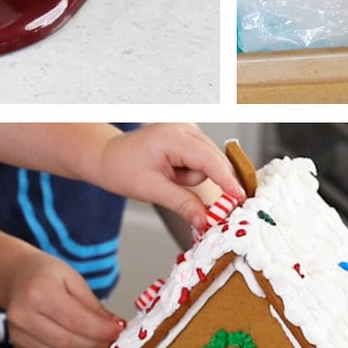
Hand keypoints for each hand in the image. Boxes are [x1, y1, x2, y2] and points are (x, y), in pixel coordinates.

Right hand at [2, 250, 122, 347]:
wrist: (16, 278)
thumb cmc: (46, 275)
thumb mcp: (74, 279)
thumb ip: (94, 306)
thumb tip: (115, 328)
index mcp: (38, 292)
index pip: (77, 321)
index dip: (102, 330)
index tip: (120, 330)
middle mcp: (23, 316)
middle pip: (69, 343)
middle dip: (97, 343)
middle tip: (112, 337)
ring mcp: (18, 336)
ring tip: (88, 334)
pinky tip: (71, 341)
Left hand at [94, 124, 244, 231]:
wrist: (107, 157)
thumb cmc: (122, 169)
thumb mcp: (152, 190)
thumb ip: (183, 204)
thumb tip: (206, 220)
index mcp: (171, 137)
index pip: (208, 160)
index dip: (227, 181)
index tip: (240, 199)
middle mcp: (182, 127)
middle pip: (214, 159)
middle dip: (208, 181)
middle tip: (207, 206)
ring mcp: (185, 129)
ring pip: (208, 161)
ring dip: (194, 177)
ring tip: (169, 179)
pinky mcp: (187, 136)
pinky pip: (202, 158)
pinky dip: (192, 171)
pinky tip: (174, 172)